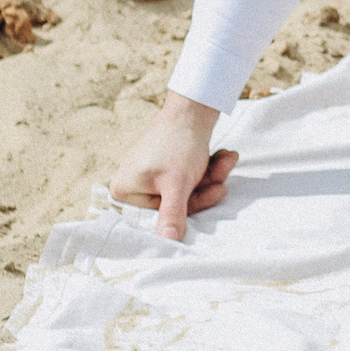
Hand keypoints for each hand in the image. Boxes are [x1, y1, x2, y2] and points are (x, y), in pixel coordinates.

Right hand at [107, 94, 237, 240]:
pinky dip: (208, 169)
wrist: (193, 108)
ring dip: (211, 177)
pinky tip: (223, 156)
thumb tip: (167, 242)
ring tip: (225, 160)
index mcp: (124, 191)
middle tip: (224, 175)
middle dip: (206, 188)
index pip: (162, 215)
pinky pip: (190, 179)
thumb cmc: (179, 144)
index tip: (217, 191)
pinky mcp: (166, 166)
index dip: (192, 205)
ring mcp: (150, 175)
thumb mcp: (177, 184)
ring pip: (188, 191)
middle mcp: (132, 185)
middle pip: (177, 203)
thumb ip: (172, 214)